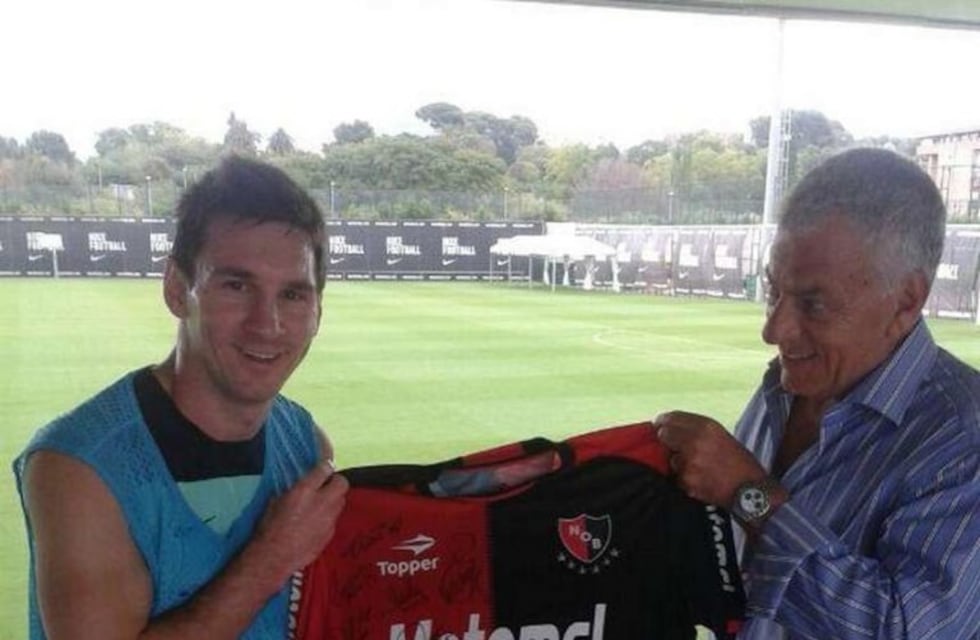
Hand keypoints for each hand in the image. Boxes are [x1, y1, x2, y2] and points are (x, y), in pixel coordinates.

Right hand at [244, 462, 348, 588]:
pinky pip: (334, 519)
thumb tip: (301, 485)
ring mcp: (329, 519)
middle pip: (342, 483)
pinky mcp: (330, 534)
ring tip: (321, 504)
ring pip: (341, 501)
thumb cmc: (269, 528)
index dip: (326, 464)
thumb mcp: (275, 501)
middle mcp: (322, 502)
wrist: (275, 558)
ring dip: (333, 499)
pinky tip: (316, 523)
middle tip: (326, 485)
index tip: (325, 464)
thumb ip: (294, 490)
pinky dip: (328, 517)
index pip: (325, 468)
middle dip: (335, 481)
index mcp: (305, 491)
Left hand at [653, 410, 766, 507]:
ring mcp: (689, 462)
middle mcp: (695, 442)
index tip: (659, 424)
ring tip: (699, 468)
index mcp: (707, 427)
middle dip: (667, 440)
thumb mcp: (722, 436)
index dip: (663, 421)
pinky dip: (685, 479)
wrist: (752, 492)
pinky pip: (677, 477)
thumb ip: (698, 429)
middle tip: (674, 446)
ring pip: (671, 459)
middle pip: (664, 435)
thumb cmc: (740, 463)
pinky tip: (702, 480)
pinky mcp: (686, 481)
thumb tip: (670, 426)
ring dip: (679, 463)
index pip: (672, 418)